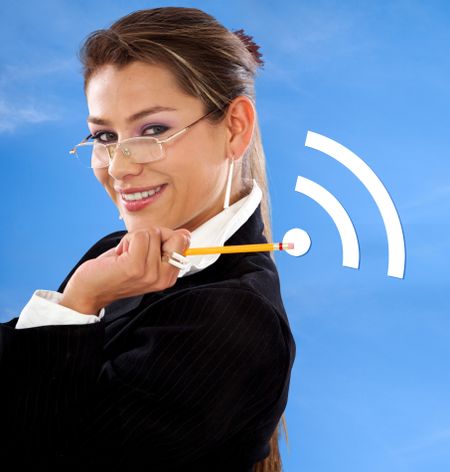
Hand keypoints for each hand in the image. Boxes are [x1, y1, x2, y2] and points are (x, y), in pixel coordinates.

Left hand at [59, 227, 190, 314]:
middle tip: (136, 250)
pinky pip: (139, 236)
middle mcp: (164, 277)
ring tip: (124, 256)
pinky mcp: (136, 267)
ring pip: (152, 234)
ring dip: (134, 239)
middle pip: (173, 235)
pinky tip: (120, 256)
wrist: (90, 290)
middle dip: (152, 235)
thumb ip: (165, 247)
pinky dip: (126, 240)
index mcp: (170, 276)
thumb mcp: (146, 259)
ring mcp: (151, 274)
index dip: (164, 236)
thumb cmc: (115, 271)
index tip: (148, 248)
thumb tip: (186, 234)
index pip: (183, 241)